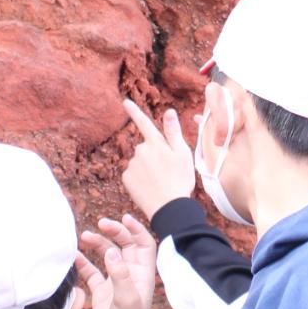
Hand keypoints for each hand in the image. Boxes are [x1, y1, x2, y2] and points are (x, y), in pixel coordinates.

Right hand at [77, 215, 156, 308]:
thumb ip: (120, 275)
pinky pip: (92, 273)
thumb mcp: (126, 300)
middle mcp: (130, 277)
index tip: (123, 217)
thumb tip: (112, 250)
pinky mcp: (101, 294)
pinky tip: (73, 256)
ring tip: (83, 237)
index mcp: (142, 276)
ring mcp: (115, 284)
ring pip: (107, 257)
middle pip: (125, 246)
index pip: (143, 245)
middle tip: (100, 223)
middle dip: (115, 232)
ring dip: (98, 245)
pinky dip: (83, 263)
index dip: (136, 230)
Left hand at [121, 99, 194, 219]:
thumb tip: (169, 111)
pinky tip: (150, 187)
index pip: (143, 122)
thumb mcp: (183, 154)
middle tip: (169, 170)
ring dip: (148, 168)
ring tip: (161, 181)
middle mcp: (140, 151)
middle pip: (146, 148)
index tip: (124, 101)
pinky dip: (141, 179)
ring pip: (140, 162)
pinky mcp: (126, 178)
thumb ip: (173, 132)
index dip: (134, 111)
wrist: (168, 207)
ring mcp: (132, 165)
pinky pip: (133, 174)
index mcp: (155, 143)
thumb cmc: (180, 179)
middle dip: (154, 155)